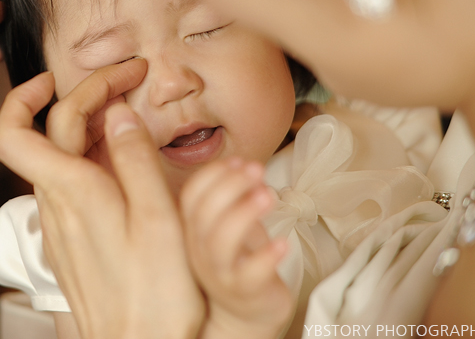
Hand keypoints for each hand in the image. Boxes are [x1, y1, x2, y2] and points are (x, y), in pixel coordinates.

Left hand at [0, 61, 204, 338]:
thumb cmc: (152, 298)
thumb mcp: (158, 220)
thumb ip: (136, 161)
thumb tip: (119, 114)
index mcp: (71, 191)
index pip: (14, 132)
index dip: (22, 95)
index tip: (57, 75)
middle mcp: (57, 204)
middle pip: (52, 131)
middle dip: (87, 93)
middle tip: (129, 78)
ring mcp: (62, 222)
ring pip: (62, 154)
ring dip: (90, 121)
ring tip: (130, 109)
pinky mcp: (74, 238)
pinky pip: (74, 180)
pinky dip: (94, 153)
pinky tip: (125, 155)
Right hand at [180, 159, 291, 338]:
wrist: (245, 313)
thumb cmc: (239, 261)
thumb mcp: (231, 225)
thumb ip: (235, 199)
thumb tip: (248, 168)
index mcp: (192, 229)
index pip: (191, 195)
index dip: (213, 174)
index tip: (239, 161)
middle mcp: (199, 250)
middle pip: (204, 213)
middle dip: (230, 185)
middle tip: (257, 169)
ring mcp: (219, 273)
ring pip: (221, 241)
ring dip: (244, 213)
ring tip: (269, 196)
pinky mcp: (244, 292)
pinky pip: (250, 274)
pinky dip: (266, 256)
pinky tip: (283, 242)